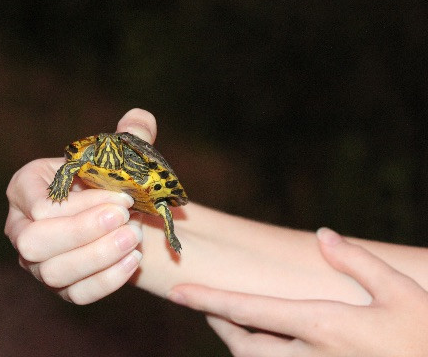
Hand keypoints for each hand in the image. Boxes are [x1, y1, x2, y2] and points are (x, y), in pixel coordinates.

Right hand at [4, 108, 157, 303]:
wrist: (114, 212)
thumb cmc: (108, 179)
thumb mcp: (116, 154)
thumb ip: (130, 136)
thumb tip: (141, 118)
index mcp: (24, 188)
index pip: (41, 204)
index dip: (83, 202)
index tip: (124, 195)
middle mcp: (20, 228)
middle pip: (35, 242)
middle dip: (83, 231)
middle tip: (125, 217)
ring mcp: (37, 263)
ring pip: (53, 272)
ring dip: (97, 257)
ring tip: (134, 238)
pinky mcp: (60, 287)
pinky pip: (75, 294)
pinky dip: (106, 281)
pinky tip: (134, 260)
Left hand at [168, 227, 427, 356]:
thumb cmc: (426, 338)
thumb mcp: (401, 293)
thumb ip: (358, 262)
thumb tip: (323, 235)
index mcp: (323, 326)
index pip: (249, 310)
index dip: (208, 299)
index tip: (177, 293)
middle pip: (244, 346)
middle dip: (220, 325)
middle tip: (209, 307)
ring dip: (241, 344)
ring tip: (234, 323)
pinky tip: (273, 343)